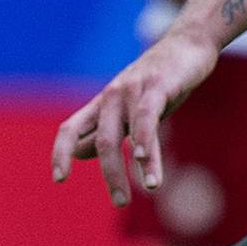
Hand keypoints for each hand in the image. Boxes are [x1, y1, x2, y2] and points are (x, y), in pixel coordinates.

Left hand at [50, 29, 218, 205]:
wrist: (188, 44)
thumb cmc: (158, 82)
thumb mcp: (128, 109)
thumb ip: (106, 130)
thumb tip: (80, 154)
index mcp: (103, 104)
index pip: (71, 129)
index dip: (61, 152)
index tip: (58, 178)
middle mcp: (112, 97)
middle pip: (99, 140)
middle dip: (110, 173)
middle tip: (121, 201)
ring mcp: (133, 90)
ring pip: (120, 133)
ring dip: (128, 165)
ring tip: (146, 189)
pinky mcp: (157, 86)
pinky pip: (146, 117)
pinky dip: (145, 140)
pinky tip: (148, 162)